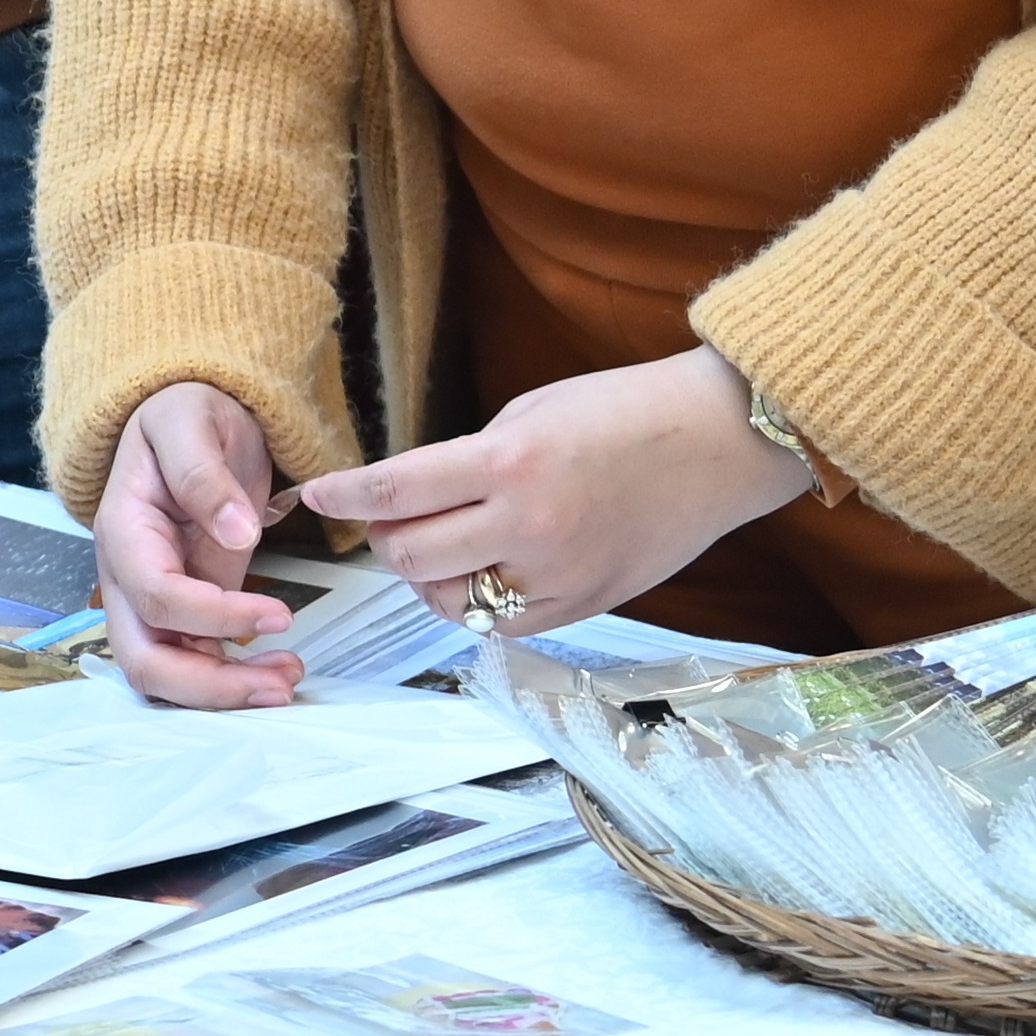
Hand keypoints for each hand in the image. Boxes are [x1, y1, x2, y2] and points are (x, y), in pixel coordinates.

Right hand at [93, 383, 307, 708]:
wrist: (187, 420)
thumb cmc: (183, 416)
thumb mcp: (189, 421)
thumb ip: (203, 473)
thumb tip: (237, 532)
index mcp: (122, 532)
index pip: (158, 596)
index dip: (215, 615)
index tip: (279, 614)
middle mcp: (127, 578)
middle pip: (145, 660)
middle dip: (209, 686)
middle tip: (279, 683)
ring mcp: (152, 601)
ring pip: (167, 674)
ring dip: (223, 692)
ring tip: (288, 680)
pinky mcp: (184, 612)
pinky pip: (196, 662)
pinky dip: (233, 678)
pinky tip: (278, 669)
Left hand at [285, 348, 814, 636]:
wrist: (718, 441)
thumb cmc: (625, 410)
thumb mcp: (531, 413)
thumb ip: (469, 460)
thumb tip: (414, 498)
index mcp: (510, 463)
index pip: (395, 490)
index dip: (344, 494)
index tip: (316, 493)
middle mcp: (529, 527)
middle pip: (411, 556)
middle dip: (385, 538)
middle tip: (387, 519)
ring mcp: (558, 576)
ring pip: (451, 601)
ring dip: (427, 576)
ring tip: (439, 543)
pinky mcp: (584, 606)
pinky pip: (501, 625)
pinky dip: (476, 603)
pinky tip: (482, 571)